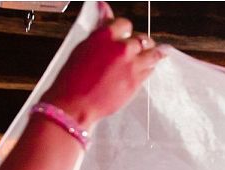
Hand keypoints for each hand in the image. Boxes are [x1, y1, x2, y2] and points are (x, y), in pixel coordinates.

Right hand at [43, 10, 161, 129]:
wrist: (74, 105)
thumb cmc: (72, 79)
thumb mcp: (83, 48)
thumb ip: (99, 31)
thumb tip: (103, 9)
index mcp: (104, 36)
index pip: (125, 24)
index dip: (125, 30)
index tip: (124, 34)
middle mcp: (121, 48)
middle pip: (141, 39)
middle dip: (139, 43)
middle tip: (135, 49)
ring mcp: (131, 66)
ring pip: (152, 53)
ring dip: (150, 54)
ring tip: (149, 56)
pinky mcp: (136, 82)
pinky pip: (150, 70)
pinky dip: (148, 68)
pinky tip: (143, 70)